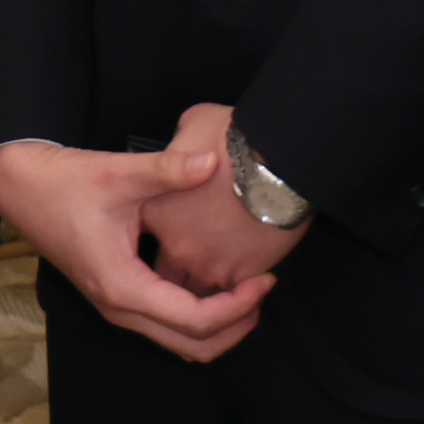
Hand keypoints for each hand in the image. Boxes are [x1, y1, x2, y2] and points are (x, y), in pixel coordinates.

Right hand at [0, 138, 272, 363]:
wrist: (21, 188)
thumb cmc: (65, 182)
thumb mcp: (118, 173)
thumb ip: (168, 170)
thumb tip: (213, 160)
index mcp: (122, 285)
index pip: (193, 319)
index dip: (236, 306)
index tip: (264, 280)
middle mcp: (119, 307)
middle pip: (191, 346)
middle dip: (235, 326)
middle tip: (264, 290)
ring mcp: (116, 306)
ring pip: (178, 342)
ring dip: (218, 326)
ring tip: (247, 290)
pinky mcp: (116, 297)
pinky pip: (165, 326)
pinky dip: (197, 318)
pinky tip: (214, 284)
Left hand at [134, 101, 306, 296]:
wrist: (275, 158)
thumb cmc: (231, 137)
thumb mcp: (190, 127)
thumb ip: (181, 153)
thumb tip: (191, 153)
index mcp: (155, 214)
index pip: (147, 237)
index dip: (165, 231)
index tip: (183, 223)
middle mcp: (175, 247)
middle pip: (167, 276)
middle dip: (180, 273)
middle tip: (202, 260)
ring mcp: (207, 266)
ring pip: (199, 295)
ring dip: (210, 286)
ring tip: (227, 275)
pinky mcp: (240, 276)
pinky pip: (233, 296)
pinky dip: (239, 292)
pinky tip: (250, 282)